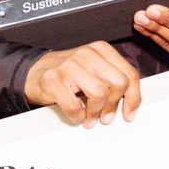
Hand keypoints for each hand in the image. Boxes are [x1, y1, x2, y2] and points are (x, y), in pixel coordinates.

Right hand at [24, 41, 140, 125]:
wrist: (34, 72)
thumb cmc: (68, 75)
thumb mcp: (94, 70)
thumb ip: (113, 80)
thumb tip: (131, 103)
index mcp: (101, 50)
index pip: (129, 74)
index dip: (134, 98)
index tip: (129, 113)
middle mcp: (87, 54)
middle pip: (119, 83)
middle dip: (114, 105)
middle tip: (106, 117)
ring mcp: (69, 65)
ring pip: (99, 94)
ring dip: (95, 113)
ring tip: (89, 118)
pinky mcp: (53, 79)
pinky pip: (74, 106)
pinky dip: (77, 116)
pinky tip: (76, 115)